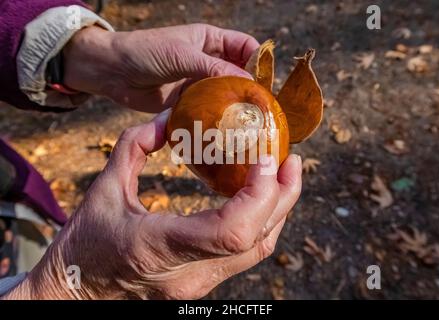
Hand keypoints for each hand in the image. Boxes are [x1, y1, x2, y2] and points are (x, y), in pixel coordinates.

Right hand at [3, 111, 301, 299]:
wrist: (77, 296)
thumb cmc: (84, 244)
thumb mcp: (102, 190)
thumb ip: (133, 147)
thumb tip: (169, 118)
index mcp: (160, 246)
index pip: (231, 230)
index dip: (259, 194)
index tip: (266, 158)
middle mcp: (189, 273)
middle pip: (257, 240)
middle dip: (282, 196)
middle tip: (290, 158)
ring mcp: (199, 284)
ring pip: (258, 250)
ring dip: (278, 210)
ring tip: (285, 173)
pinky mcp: (202, 283)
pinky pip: (245, 255)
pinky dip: (262, 223)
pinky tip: (261, 198)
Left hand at [63, 24, 258, 111]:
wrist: (112, 71)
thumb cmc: (145, 52)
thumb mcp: (182, 55)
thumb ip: (213, 68)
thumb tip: (246, 81)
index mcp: (210, 40)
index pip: (245, 47)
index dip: (258, 61)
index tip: (266, 81)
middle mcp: (207, 61)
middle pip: (238, 73)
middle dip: (250, 87)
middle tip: (261, 107)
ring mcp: (198, 82)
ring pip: (224, 93)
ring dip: (234, 105)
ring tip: (247, 121)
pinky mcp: (187, 100)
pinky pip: (208, 108)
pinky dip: (216, 116)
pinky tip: (225, 128)